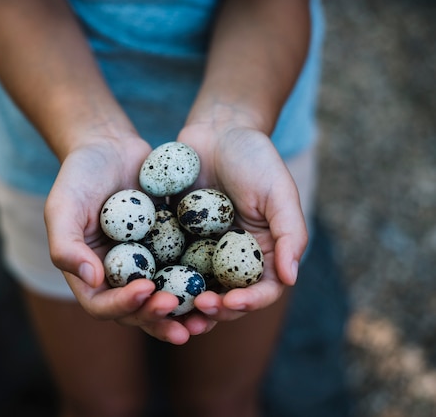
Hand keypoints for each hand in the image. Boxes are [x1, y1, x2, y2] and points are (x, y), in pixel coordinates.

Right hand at [44, 135, 215, 343]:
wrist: (110, 147)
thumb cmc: (79, 176)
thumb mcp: (63, 207)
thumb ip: (66, 246)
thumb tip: (93, 280)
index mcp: (89, 275)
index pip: (103, 305)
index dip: (124, 305)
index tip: (146, 289)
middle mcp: (119, 277)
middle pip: (138, 312)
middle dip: (158, 317)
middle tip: (179, 310)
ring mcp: (147, 265)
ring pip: (165, 299)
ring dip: (183, 312)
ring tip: (204, 315)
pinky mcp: (170, 250)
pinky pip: (185, 271)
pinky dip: (200, 281)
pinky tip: (220, 283)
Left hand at [177, 123, 308, 320]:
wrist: (216, 131)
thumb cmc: (255, 158)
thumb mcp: (279, 192)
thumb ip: (290, 233)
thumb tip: (290, 278)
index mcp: (263, 253)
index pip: (262, 290)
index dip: (249, 303)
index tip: (231, 301)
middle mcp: (233, 259)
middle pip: (227, 297)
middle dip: (215, 310)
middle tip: (199, 309)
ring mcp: (203, 252)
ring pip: (195, 288)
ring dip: (186, 303)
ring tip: (173, 309)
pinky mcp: (176, 240)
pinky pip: (169, 264)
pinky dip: (162, 277)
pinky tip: (150, 284)